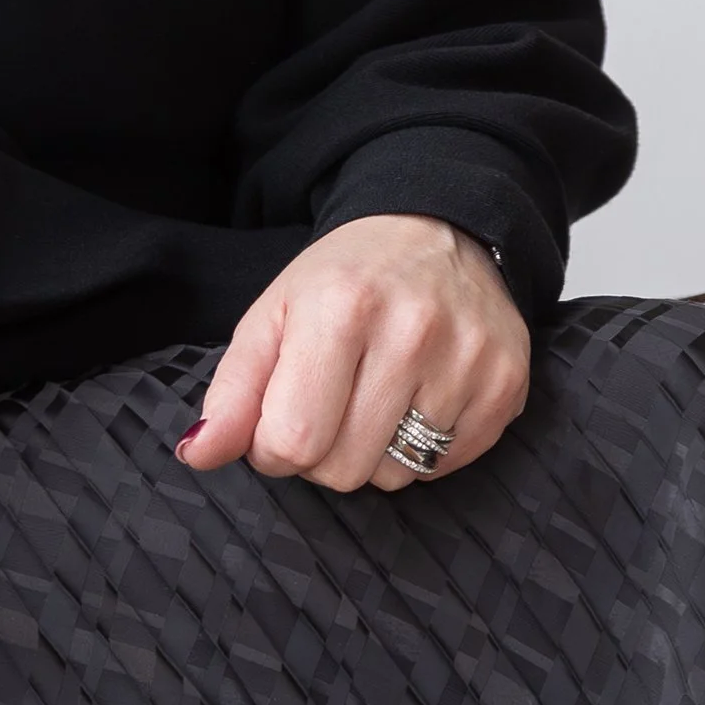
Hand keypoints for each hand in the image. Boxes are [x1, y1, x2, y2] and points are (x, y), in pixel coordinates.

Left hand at [173, 214, 530, 493]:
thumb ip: (232, 391)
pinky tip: (417, 396)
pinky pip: (444, 468)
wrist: (436, 227)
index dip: (274, 444)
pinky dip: (421, 449)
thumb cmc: (344, 278)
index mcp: (340, 307)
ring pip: (394, 477)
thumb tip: (197, 454)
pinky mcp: (506, 384)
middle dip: (322, 451)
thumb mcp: (273, 316)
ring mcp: (468, 359)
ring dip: (372, 452)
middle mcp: (412, 330)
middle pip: (343, 468)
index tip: (282, 413)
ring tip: (374, 394)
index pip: (293, 440)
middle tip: (330, 400)